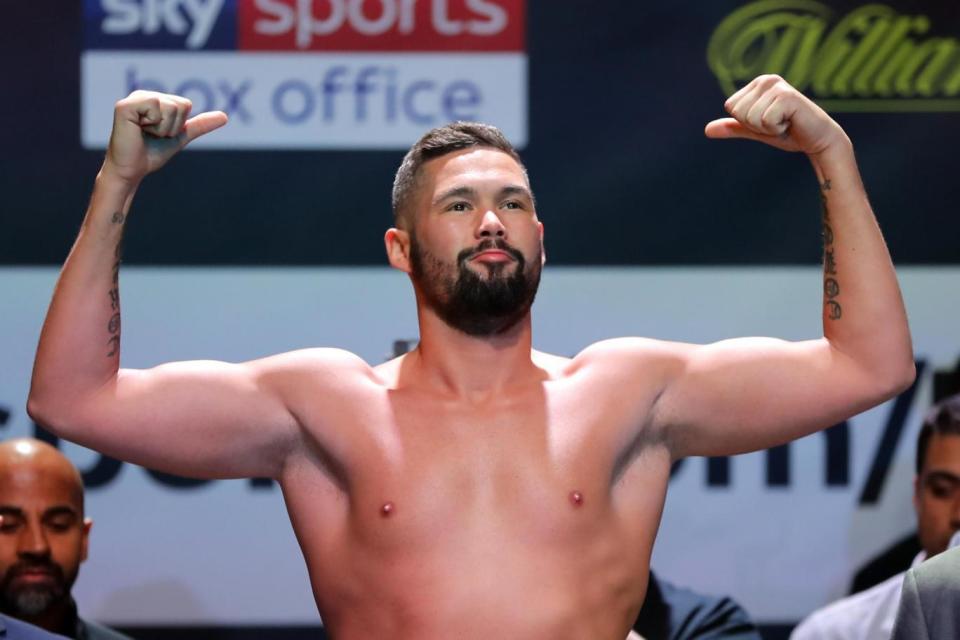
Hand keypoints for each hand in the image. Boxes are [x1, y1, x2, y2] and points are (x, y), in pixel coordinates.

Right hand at [101, 90, 227, 185]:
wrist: (132, 170)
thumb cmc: (152, 153)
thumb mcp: (180, 137)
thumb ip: (199, 125)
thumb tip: (225, 116)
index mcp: (155, 99)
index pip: (186, 104)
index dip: (179, 125)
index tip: (161, 134)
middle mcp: (144, 94)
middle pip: (181, 104)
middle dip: (172, 126)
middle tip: (153, 135)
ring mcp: (134, 98)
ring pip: (171, 107)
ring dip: (163, 128)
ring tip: (145, 133)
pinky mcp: (125, 106)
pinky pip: (156, 107)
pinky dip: (153, 125)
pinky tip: (137, 130)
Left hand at [704, 75, 847, 155]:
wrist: (816, 140)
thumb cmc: (788, 132)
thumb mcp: (756, 130)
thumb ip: (734, 127)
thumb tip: (706, 130)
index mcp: (757, 84)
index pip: (731, 107)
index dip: (747, 122)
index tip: (768, 121)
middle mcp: (767, 79)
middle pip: (738, 112)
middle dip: (756, 126)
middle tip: (777, 123)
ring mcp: (777, 86)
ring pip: (750, 118)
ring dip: (767, 128)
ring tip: (785, 122)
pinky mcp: (787, 97)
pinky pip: (764, 121)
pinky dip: (776, 129)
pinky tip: (791, 122)